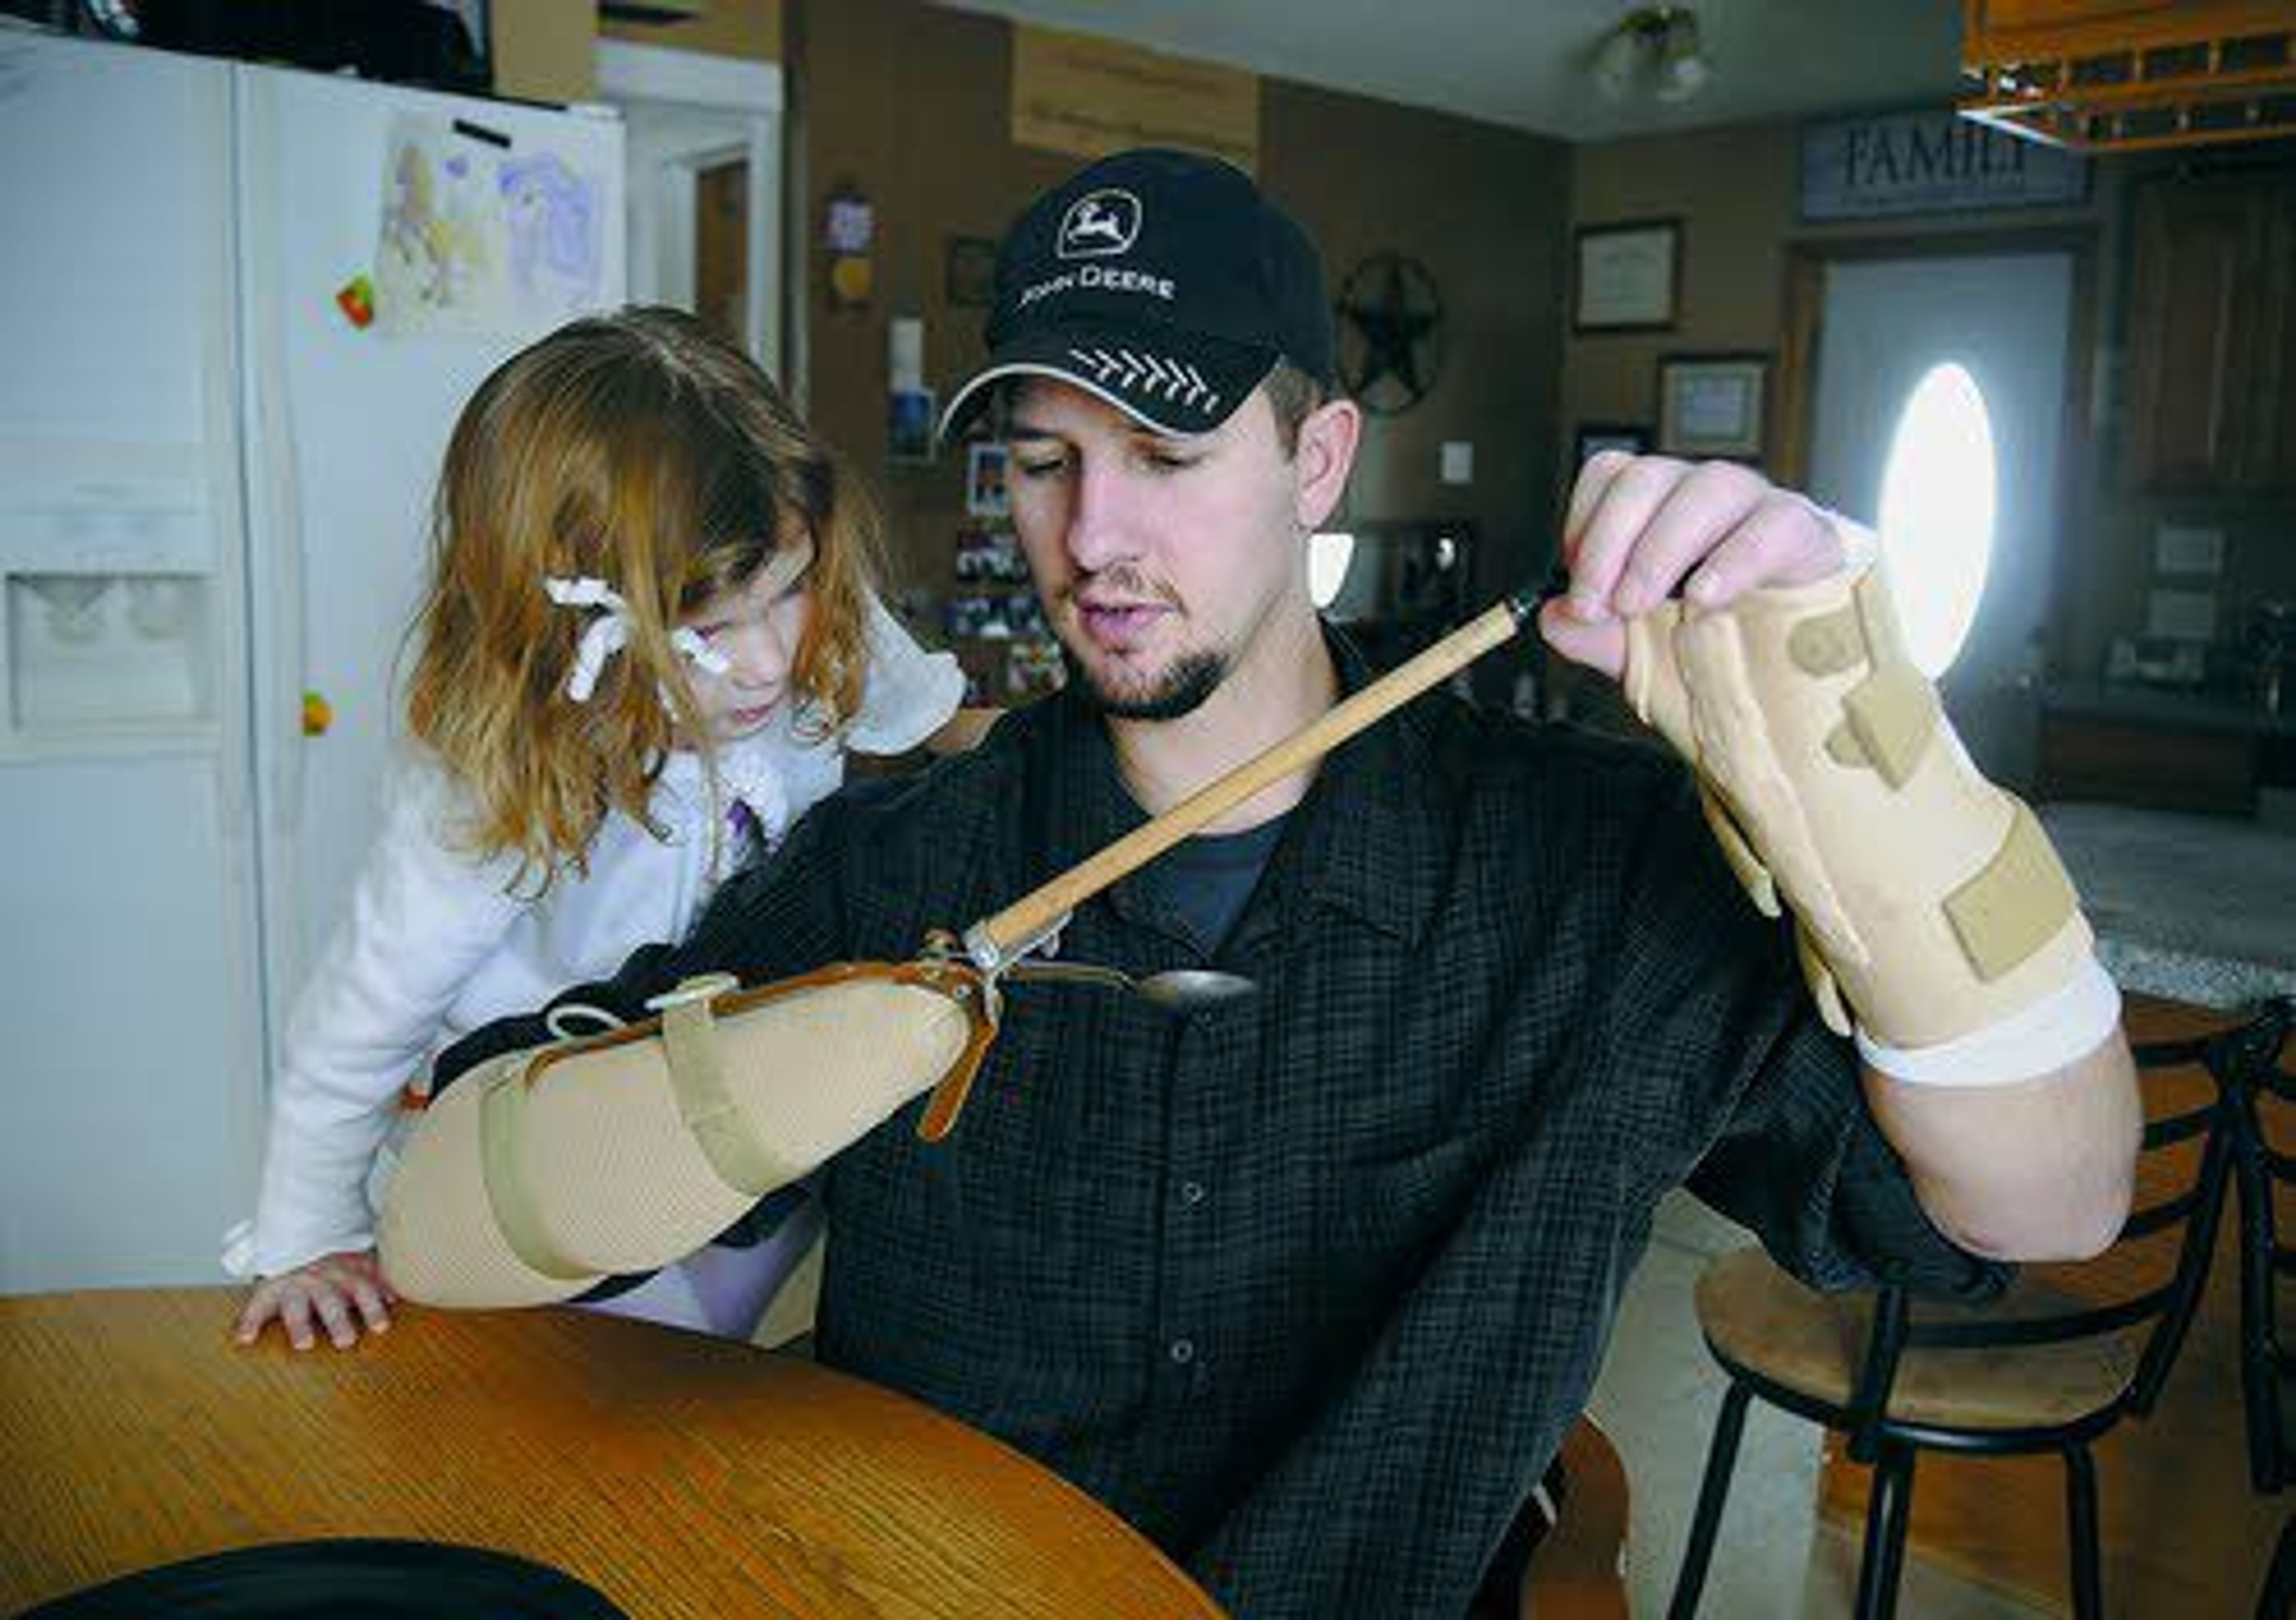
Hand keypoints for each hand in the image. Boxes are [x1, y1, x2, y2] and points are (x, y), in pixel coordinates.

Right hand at [233, 1249, 397, 1349]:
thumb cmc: (336, 1263)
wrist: (298, 1235)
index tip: (383, 1327)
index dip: (373, 1306)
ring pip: (296, 1306)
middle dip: (339, 1321)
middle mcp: (321, 1280)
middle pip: (331, 1301)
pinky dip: (249, 1321)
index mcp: (346, 1273)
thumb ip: (377, 1280)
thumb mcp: (360, 1264)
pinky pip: (255, 1305)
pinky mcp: (268, 1290)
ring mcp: (294, 1285)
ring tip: (304, 1344)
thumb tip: (397, 1298)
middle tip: (347, 1342)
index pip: (363, 1289)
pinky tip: (244, 1338)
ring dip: (300, 1325)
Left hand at [1539, 453, 1847, 680]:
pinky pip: (1774, 523)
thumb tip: (1552, 619)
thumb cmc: (1727, 645)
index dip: (1585, 520)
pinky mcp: (1807, 533)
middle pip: (1648, 476)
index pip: (1613, 475)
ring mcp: (1758, 507)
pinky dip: (1734, 558)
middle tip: (1598, 604)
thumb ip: (1597, 637)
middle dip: (1609, 542)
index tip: (1573, 582)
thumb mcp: (1647, 652)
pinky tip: (1706, 597)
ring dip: (1661, 548)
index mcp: (1663, 511)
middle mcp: (1705, 496)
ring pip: (1709, 488)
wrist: (1811, 676)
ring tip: (1640, 605)